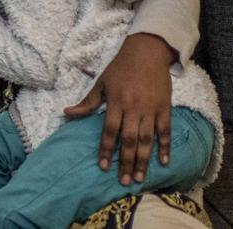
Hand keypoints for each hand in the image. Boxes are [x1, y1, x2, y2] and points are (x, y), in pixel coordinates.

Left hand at [64, 32, 175, 184]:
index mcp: (116, 102)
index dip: (106, 149)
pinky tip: (163, 162)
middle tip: (123, 181)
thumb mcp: (101, 82)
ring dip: (143, 160)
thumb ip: (88, 102)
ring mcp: (150, 109)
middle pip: (129, 139)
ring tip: (139, 177)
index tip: (103, 166)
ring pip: (147, 139)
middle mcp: (133, 108)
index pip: (109, 131)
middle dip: (125, 161)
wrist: (147, 52)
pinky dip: (165, 147)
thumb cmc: (120, 68)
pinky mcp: (165, 108)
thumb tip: (67, 113)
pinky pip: (165, 130)